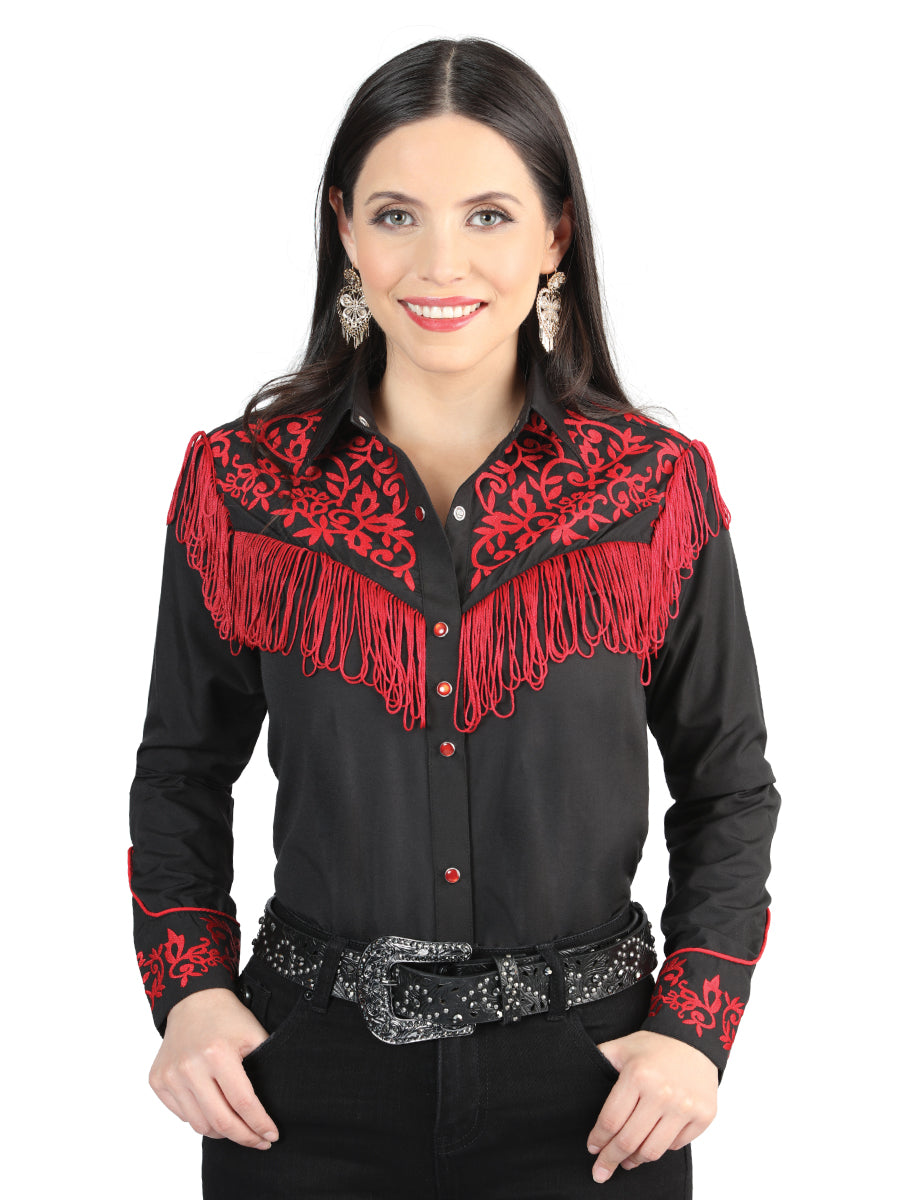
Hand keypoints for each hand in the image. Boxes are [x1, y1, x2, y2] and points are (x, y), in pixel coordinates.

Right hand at [149, 987, 279, 1149]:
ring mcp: (170, 1076)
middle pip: (220, 1121)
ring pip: (199, 1125)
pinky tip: (214, 1110)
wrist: (193, 1000)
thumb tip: (280, 1102)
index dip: (260, 1124)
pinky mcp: (157, 1081)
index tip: (272, 1136)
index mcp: (217, 1054)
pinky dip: (201, 1119)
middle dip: (244, 1137)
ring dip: (222, 1132)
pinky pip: (182, 1115)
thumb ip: (267, 1065)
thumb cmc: (228, 1017)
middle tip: (260, 1142)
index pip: (243, 1103)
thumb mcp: (254, 1034)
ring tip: (237, 1126)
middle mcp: (190, 1067)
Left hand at [585, 1029, 716, 1183]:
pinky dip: (660, 1148)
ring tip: (625, 1161)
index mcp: (638, 1075)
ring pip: (653, 1150)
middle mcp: (663, 1093)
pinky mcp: (704, 1116)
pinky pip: (676, 1146)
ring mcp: (686, 1107)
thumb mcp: (621, 1047)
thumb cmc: (654, 1046)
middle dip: (610, 1159)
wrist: (695, 1039)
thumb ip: (599, 1061)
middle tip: (601, 1170)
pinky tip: (650, 1143)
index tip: (592, 1148)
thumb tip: (574, 1079)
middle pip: (629, 1141)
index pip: (611, 1120)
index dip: (598, 1140)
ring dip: (635, 1160)